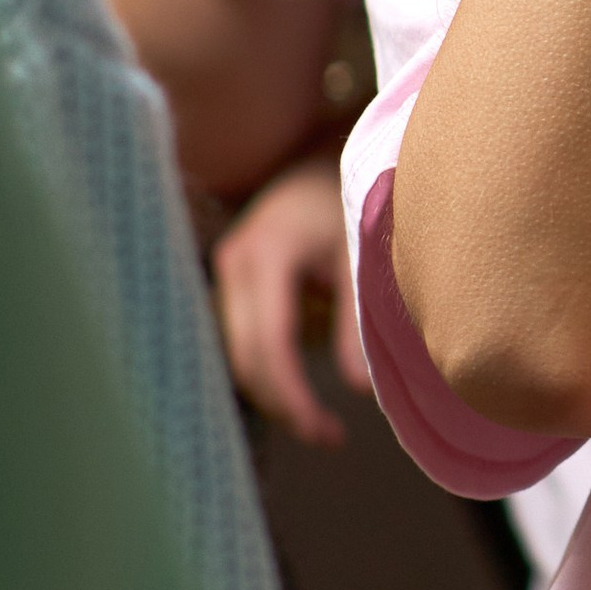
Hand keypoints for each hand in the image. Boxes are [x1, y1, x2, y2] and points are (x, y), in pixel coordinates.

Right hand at [212, 153, 370, 445]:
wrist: (328, 152)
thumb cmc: (354, 197)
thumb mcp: (363, 255)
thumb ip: (361, 320)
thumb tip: (360, 391)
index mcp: (268, 251)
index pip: (268, 342)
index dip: (292, 395)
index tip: (326, 431)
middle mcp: (235, 261)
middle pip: (244, 356)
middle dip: (284, 404)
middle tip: (330, 437)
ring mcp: (227, 268)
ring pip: (238, 353)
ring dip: (275, 393)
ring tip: (323, 426)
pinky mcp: (233, 279)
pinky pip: (241, 339)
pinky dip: (268, 371)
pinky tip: (300, 396)